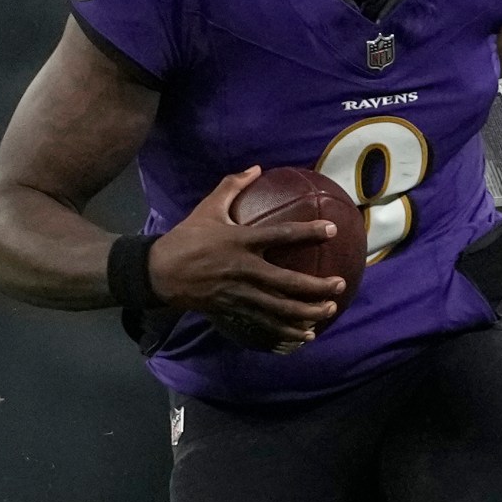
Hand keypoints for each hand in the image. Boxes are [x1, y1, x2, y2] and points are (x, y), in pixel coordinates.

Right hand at [150, 168, 348, 350]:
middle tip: (340, 285)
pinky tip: (306, 335)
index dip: (307, 232)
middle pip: (287, 282)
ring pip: (280, 308)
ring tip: (330, 310)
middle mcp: (244, 269)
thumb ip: (232, 185)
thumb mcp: (208, 207)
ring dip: (308, 312)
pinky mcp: (234, 309)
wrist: (160, 272)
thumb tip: (256, 167)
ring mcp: (239, 292)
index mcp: (240, 240)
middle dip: (317, 286)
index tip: (331, 230)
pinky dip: (287, 331)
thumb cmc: (187, 237)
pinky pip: (265, 323)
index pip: (281, 235)